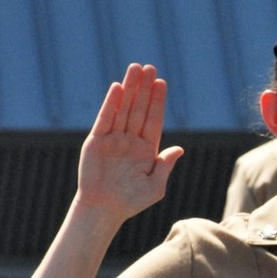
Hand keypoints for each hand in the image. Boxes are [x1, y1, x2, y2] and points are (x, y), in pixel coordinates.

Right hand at [75, 63, 183, 221]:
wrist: (104, 210)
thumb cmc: (131, 201)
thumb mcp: (155, 186)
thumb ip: (164, 166)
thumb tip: (179, 149)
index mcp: (146, 148)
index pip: (153, 118)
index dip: (158, 101)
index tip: (162, 82)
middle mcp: (131, 140)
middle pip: (139, 108)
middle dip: (144, 88)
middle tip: (150, 67)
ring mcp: (114, 139)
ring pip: (123, 108)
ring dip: (129, 89)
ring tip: (135, 69)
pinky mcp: (97, 141)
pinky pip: (105, 118)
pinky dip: (111, 103)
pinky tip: (118, 87)